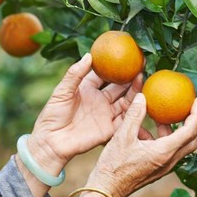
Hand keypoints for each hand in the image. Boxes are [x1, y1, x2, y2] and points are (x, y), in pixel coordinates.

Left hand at [26, 53, 142, 175]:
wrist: (52, 142)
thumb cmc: (52, 115)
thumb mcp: (61, 91)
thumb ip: (75, 74)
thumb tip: (89, 55)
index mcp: (87, 89)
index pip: (104, 75)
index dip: (115, 66)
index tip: (127, 56)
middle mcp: (99, 100)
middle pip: (119, 87)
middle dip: (130, 77)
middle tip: (142, 65)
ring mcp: (106, 114)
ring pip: (126, 101)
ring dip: (135, 92)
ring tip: (143, 79)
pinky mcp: (110, 129)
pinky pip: (126, 120)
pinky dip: (136, 112)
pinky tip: (144, 102)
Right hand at [81, 92, 196, 196]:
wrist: (106, 190)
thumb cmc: (113, 166)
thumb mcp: (122, 137)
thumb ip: (134, 115)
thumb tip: (142, 96)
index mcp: (164, 152)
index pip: (190, 130)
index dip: (196, 113)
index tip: (195, 100)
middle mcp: (169, 161)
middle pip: (191, 140)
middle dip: (191, 123)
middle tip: (185, 110)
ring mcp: (163, 168)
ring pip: (179, 147)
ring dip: (175, 132)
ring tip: (161, 118)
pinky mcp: (156, 170)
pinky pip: (167, 153)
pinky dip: (163, 140)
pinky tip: (145, 133)